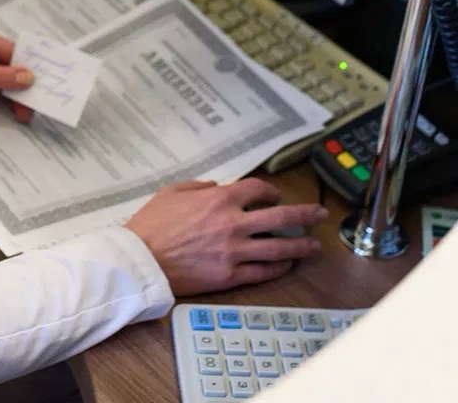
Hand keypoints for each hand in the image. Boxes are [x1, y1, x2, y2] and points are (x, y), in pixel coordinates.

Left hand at [0, 25, 33, 121]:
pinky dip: (0, 96)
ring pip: (1, 77)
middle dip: (22, 85)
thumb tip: (30, 77)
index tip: (45, 88)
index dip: (30, 70)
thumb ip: (0, 78)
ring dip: (12, 93)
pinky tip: (10, 108)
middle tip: (36, 108)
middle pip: (10, 66)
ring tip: (26, 112)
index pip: (15, 53)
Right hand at [125, 178, 327, 295]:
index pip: (258, 190)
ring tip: (315, 246)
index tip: (274, 196)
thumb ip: (199, 186)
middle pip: (281, 217)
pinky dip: (280, 267)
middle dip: (305, 214)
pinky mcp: (231, 275)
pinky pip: (264, 272)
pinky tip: (288, 264)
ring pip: (279, 248)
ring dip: (301, 246)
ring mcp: (235, 252)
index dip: (271, 191)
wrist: (143, 259)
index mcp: (219, 199)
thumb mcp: (172, 192)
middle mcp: (233, 223)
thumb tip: (217, 188)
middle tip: (319, 215)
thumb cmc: (153, 224)